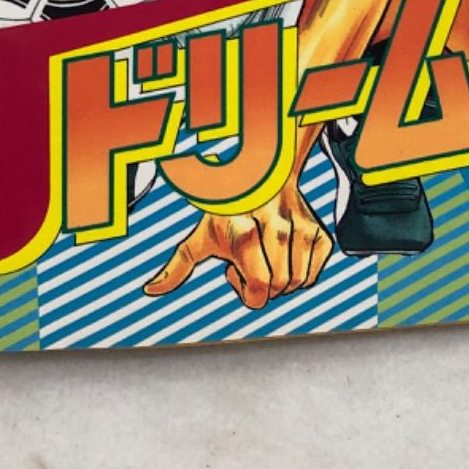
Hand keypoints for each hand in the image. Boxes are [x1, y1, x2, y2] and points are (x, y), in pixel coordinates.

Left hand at [143, 184, 331, 308]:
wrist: (261, 176)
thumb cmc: (225, 212)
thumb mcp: (199, 237)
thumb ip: (176, 268)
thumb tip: (149, 290)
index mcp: (244, 233)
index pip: (259, 289)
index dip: (246, 292)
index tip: (233, 272)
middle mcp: (276, 228)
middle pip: (277, 289)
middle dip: (261, 286)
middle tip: (249, 263)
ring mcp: (301, 229)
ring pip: (297, 284)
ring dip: (281, 282)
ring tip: (265, 258)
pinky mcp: (319, 232)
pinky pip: (313, 276)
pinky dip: (300, 275)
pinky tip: (283, 256)